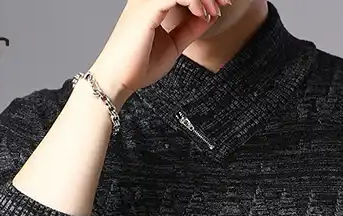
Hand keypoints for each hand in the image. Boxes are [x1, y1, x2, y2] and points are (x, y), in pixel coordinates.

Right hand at [88, 0, 231, 107]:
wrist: (118, 80)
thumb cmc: (139, 66)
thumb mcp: (173, 45)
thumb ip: (189, 28)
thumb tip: (208, 16)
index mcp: (150, 3)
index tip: (221, 6)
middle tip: (224, 4)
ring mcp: (145, 1)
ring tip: (215, 11)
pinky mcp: (147, 9)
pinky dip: (195, 1)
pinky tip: (203, 13)